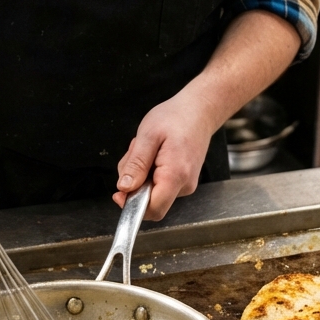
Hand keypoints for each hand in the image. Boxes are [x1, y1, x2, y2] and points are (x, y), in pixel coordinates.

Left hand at [114, 87, 218, 220]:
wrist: (200, 110)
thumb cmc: (176, 117)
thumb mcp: (148, 135)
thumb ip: (135, 164)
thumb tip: (124, 188)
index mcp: (175, 175)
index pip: (153, 209)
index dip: (132, 205)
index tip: (119, 191)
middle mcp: (184, 185)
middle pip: (150, 201)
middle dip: (134, 183)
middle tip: (135, 154)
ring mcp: (186, 184)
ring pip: (152, 192)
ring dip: (141, 174)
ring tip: (148, 148)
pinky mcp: (183, 180)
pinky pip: (159, 184)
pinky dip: (150, 171)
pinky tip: (155, 152)